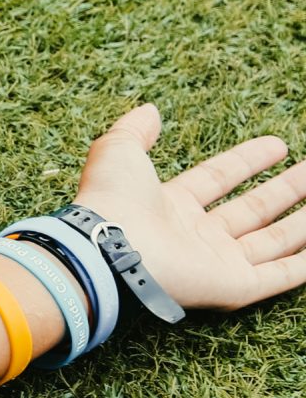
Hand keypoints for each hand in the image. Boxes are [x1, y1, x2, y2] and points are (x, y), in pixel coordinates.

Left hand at [73, 103, 305, 312]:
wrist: (111, 245)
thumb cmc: (113, 198)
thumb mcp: (118, 150)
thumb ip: (135, 131)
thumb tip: (150, 111)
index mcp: (169, 205)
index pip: (218, 179)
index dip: (247, 161)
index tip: (279, 144)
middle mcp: (196, 235)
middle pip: (252, 210)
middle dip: (285, 190)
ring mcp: (217, 262)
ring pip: (274, 241)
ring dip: (303, 221)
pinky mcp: (235, 287)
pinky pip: (281, 275)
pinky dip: (305, 263)